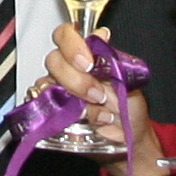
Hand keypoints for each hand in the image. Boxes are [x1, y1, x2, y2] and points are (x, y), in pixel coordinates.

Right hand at [49, 24, 175, 175]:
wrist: (129, 140)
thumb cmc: (131, 108)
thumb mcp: (129, 80)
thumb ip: (111, 58)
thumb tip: (100, 34)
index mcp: (87, 55)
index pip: (66, 35)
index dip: (72, 45)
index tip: (89, 63)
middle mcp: (69, 70)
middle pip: (54, 60)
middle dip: (76, 79)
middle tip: (97, 95)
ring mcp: (59, 91)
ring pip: (47, 85)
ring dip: (74, 99)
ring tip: (100, 113)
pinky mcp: (53, 114)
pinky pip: (45, 110)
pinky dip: (66, 116)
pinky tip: (87, 121)